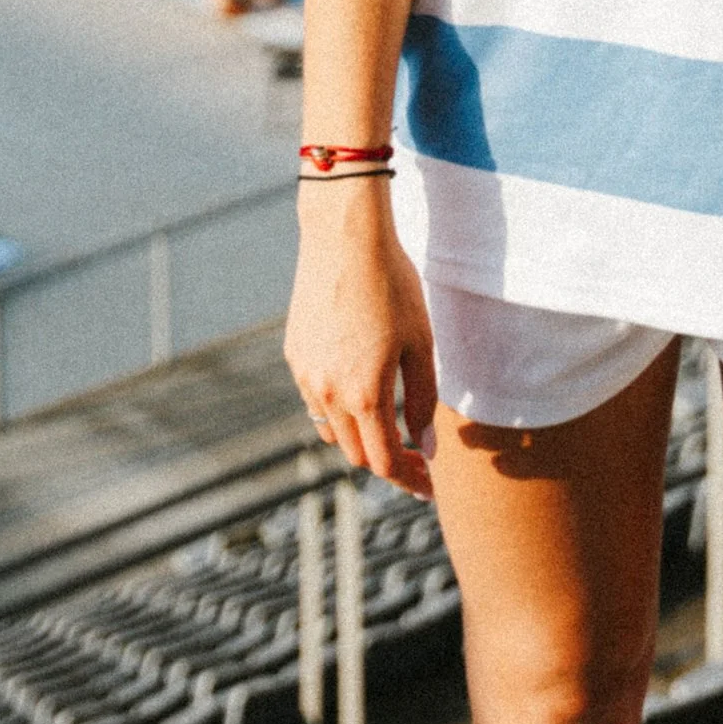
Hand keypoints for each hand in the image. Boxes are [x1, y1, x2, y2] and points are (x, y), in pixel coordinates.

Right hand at [284, 186, 439, 495]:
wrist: (344, 237)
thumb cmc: (392, 284)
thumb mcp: (420, 342)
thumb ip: (422, 399)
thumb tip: (424, 445)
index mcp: (364, 394)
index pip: (384, 462)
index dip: (409, 479)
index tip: (428, 486)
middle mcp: (328, 393)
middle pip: (356, 453)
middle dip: (386, 462)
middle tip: (414, 457)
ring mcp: (306, 375)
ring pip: (331, 430)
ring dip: (359, 437)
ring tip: (387, 426)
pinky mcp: (294, 355)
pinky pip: (315, 400)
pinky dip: (337, 410)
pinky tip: (358, 391)